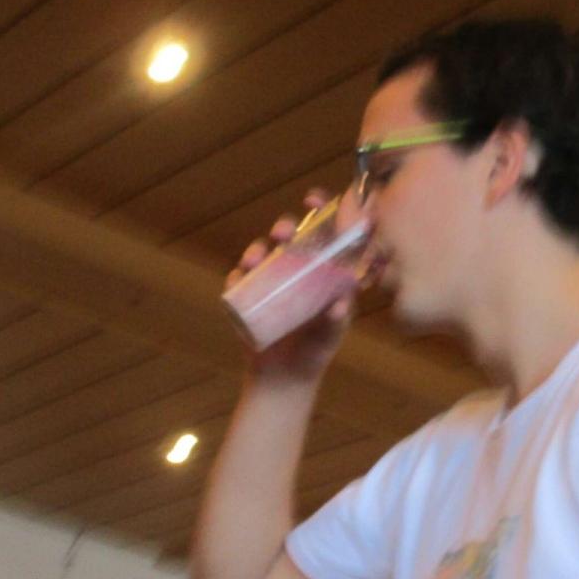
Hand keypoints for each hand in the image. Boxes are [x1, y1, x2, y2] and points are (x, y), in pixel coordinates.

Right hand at [227, 189, 355, 381]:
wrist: (284, 380)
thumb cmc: (315, 353)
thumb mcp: (329, 336)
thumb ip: (336, 322)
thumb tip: (341, 306)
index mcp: (321, 271)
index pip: (323, 233)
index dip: (320, 211)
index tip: (313, 199)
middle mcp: (295, 270)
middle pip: (289, 238)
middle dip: (284, 226)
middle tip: (283, 232)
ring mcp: (270, 282)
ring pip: (262, 253)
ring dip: (257, 248)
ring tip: (256, 258)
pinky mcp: (249, 297)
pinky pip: (239, 280)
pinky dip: (238, 276)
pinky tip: (240, 277)